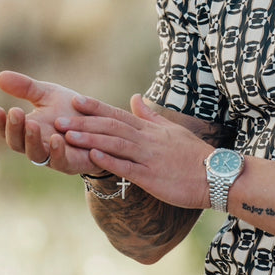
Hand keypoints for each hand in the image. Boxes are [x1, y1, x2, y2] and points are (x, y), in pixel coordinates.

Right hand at [0, 71, 100, 175]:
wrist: (101, 125)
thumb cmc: (71, 111)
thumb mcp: (48, 94)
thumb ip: (27, 88)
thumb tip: (0, 77)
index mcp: (28, 129)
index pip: (8, 129)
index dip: (0, 121)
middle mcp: (36, 145)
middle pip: (17, 143)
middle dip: (14, 128)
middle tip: (14, 111)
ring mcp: (52, 156)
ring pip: (35, 154)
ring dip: (32, 139)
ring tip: (31, 124)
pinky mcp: (71, 163)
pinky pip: (60, 161)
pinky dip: (57, 151)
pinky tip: (56, 138)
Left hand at [57, 93, 211, 208]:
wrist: (215, 175)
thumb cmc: (193, 155)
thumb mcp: (172, 130)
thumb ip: (150, 115)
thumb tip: (135, 98)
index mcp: (151, 129)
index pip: (119, 114)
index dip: (96, 107)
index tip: (75, 100)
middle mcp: (147, 140)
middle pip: (112, 127)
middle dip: (84, 122)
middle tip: (59, 119)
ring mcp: (149, 157)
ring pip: (116, 144)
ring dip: (91, 138)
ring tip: (67, 134)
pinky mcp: (151, 176)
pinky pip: (127, 167)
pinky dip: (110, 160)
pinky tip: (93, 155)